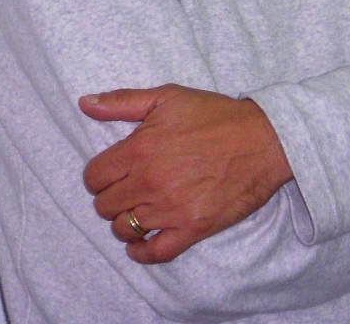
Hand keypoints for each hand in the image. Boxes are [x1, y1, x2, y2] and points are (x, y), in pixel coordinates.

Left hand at [79, 84, 292, 263]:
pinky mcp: (191, 228)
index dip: (100, 174)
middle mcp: (150, 182)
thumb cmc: (216, 115)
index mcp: (140, 149)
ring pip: (124, 229)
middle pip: (104, 205)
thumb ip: (123, 101)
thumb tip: (86, 103)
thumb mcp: (168, 97)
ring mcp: (170, 209)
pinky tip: (142, 240)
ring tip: (141, 207)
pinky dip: (142, 251)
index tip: (115, 171)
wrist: (263, 139)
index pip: (94, 176)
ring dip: (127, 220)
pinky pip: (153, 252)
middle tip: (129, 187)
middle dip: (112, 196)